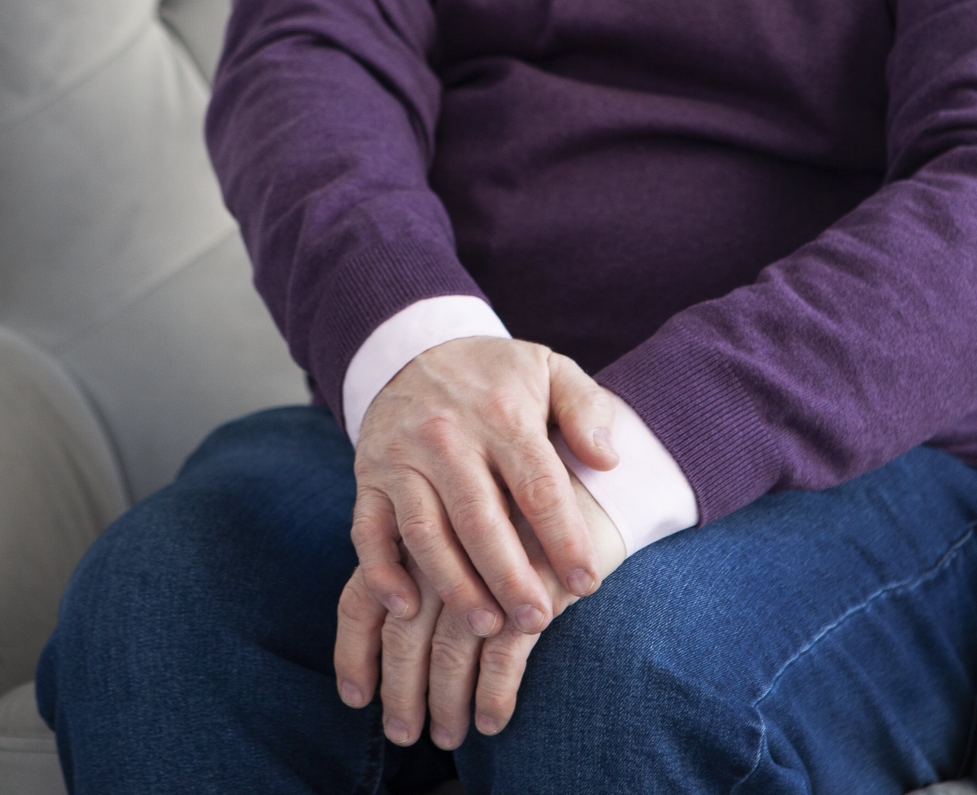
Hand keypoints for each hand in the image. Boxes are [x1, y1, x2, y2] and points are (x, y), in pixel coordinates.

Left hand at [335, 470, 626, 746]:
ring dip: (446, 701)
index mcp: (411, 528)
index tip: (355, 698)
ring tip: (449, 735)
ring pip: (448, 650)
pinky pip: (502, 652)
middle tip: (404, 733)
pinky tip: (491, 718)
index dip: (354, 653)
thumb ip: (422, 560)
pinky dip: (494, 692)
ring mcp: (486, 565)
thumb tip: (396, 616)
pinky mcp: (534, 583)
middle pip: (402, 636)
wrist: (589, 474)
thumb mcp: (461, 520)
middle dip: (401, 693)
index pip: (361, 599)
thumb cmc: (517, 502)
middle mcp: (439, 547)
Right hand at [349, 338, 617, 640]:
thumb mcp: (550, 370)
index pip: (538, 486)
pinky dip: (381, 572)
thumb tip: (608, 460)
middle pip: (480, 518)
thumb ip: (586, 410)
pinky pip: (368, 530)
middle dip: (510, 576)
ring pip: (426, 531)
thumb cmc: (497, 377)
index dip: (563, 539)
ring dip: (454, 584)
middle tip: (537, 620)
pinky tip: (406, 608)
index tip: (587, 583)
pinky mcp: (369, 477)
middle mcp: (447, 437)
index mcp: (502, 415)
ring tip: (486, 626)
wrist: (413, 349)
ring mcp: (402, 459)